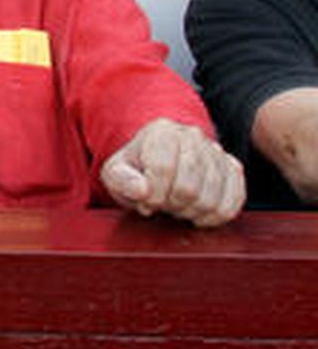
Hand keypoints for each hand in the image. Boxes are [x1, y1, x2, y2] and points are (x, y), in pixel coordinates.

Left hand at [100, 118, 244, 227]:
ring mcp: (217, 152)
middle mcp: (193, 136)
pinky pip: (233, 202)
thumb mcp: (115, 173)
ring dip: (191, 212)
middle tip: (162, 204)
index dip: (153, 196)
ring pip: (211, 199)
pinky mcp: (233, 169)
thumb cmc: (136, 170)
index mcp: (162, 131)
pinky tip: (198, 213)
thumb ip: (121, 180)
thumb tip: (143, 191)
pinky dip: (214, 216)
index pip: (163, 169)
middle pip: (189, 187)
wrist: (158, 163)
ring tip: (177, 206)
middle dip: (171, 205)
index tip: (145, 202)